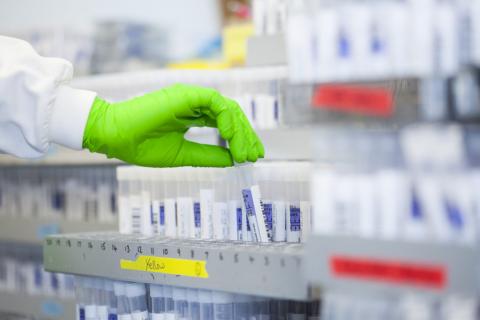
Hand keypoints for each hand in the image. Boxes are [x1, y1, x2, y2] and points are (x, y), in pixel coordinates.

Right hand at [82, 84, 263, 166]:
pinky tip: (231, 137)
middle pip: (231, 115)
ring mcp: (190, 98)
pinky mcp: (185, 95)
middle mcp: (195, 104)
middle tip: (255, 155)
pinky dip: (226, 119)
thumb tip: (233, 160)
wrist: (115, 138)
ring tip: (246, 152)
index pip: (225, 123)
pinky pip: (215, 102)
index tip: (250, 156)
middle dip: (245, 136)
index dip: (240, 139)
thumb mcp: (183, 154)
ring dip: (240, 130)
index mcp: (193, 116)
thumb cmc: (142, 146)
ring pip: (227, 108)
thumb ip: (208, 155)